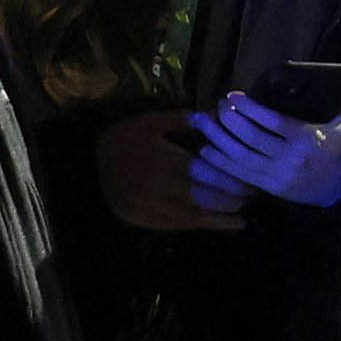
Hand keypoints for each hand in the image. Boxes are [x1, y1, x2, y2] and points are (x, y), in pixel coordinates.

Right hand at [96, 108, 241, 233]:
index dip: (233, 179)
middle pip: (206, 197)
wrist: (87, 165)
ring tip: (241, 216)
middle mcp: (161, 188)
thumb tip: (217, 114)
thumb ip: (182, 120)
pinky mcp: (146, 221)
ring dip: (220, 216)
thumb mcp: (150, 123)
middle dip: (232, 198)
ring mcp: (152, 208)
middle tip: (253, 196)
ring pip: (195, 216)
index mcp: (166, 162)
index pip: (208, 173)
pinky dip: (203, 225)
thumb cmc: (124, 140)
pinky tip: (222, 224)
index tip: (251, 179)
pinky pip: (180, 226)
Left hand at [188, 95, 340, 207]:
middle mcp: (289, 157)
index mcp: (307, 139)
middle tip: (217, 106)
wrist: (340, 188)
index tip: (232, 96)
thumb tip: (340, 86)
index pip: (273, 121)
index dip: (250, 108)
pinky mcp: (268, 186)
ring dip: (217, 138)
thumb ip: (340, 106)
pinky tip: (206, 149)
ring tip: (202, 122)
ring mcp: (277, 174)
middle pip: (251, 137)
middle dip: (229, 119)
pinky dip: (220, 161)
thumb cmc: (337, 150)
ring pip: (240, 155)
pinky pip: (239, 173)